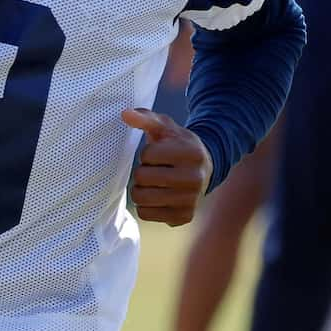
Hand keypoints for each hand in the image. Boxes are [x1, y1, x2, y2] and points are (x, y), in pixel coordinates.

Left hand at [122, 107, 211, 226]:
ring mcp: (190, 200)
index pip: (148, 154)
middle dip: (142, 172)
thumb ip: (146, 118)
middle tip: (153, 170)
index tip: (158, 155)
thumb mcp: (166, 128)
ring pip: (141, 198)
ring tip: (152, 184)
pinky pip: (146, 214)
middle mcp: (194, 178)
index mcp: (192, 153)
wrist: (205, 170)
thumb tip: (125, 113)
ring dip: (140, 190)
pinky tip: (157, 197)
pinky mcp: (183, 217)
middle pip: (142, 177)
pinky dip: (146, 206)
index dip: (147, 154)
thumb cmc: (179, 145)